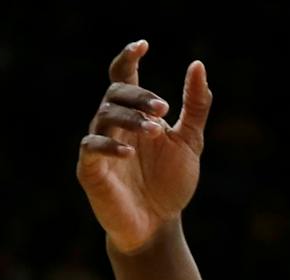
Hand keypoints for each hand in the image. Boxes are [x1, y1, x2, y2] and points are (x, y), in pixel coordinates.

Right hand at [76, 40, 211, 254]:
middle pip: (115, 93)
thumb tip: (198, 66)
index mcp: (133, 115)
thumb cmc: (170, 183)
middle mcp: (112, 124)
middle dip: (139, 96)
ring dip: (131, 119)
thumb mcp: (190, 142)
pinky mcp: (90, 169)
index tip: (143, 45)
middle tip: (165, 109)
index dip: (128, 58)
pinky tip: (129, 151)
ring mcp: (99, 145)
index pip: (123, 77)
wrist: (158, 225)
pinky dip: (110, 145)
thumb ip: (195, 107)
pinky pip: (92, 147)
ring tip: (156, 130)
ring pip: (104, 116)